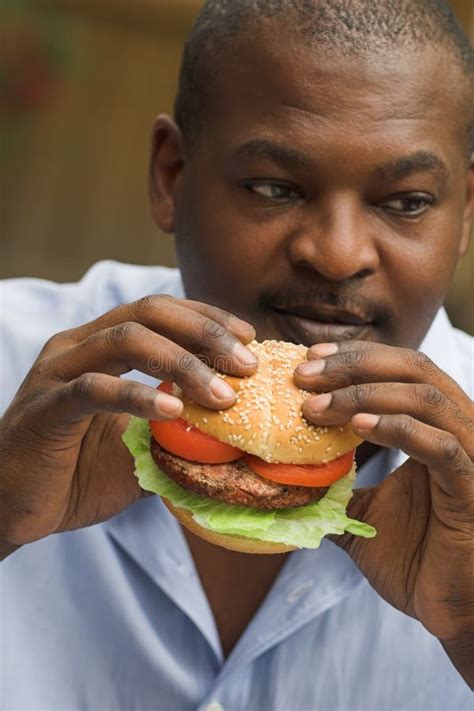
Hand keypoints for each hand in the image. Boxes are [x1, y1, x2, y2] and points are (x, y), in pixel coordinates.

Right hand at [0, 296, 256, 554]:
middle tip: (247, 365)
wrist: (16, 510)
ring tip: (222, 395)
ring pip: (124, 341)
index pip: (161, 310)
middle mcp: (78, 346)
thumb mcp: (141, 446)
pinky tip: (172, 412)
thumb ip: (179, 432)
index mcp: (99, 345)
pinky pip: (93, 389)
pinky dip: (137, 396)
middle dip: (205, 333)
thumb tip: (237, 436)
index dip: (208, 317)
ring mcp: (57, 372)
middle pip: (149, 313)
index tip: (250, 339)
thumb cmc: (79, 474)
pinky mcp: (45, 407)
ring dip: (182, 363)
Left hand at [294, 341, 473, 686]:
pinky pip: (441, 445)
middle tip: (304, 375)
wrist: (452, 612)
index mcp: (435, 428)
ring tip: (316, 406)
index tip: (309, 359)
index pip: (399, 370)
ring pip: (425, 398)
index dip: (355, 357)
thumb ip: (335, 489)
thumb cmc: (417, 560)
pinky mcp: (473, 487)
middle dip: (354, 365)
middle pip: (413, 368)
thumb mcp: (364, 514)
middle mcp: (458, 430)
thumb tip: (286, 479)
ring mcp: (472, 455)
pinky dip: (399, 429)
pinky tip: (358, 429)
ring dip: (365, 394)